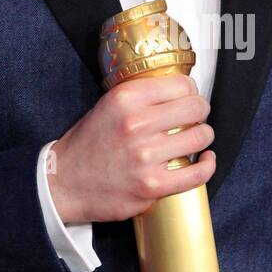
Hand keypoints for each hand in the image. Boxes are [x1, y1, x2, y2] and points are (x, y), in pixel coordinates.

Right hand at [46, 74, 214, 223]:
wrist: (64, 182)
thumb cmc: (87, 145)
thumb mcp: (107, 106)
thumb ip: (140, 97)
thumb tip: (179, 92)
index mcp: (126, 99)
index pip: (181, 85)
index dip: (190, 92)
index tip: (188, 99)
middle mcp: (136, 124)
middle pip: (196, 108)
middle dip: (200, 113)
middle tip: (195, 119)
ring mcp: (145, 157)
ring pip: (200, 137)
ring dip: (203, 138)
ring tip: (196, 139)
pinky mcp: (152, 186)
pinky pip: (197, 173)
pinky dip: (207, 165)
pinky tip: (205, 160)